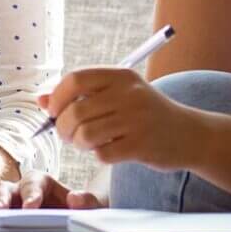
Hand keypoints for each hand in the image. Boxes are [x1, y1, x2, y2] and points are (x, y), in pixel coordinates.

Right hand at [0, 173, 104, 210]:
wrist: (73, 219)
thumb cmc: (81, 211)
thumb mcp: (93, 206)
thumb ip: (88, 202)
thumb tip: (76, 200)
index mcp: (42, 183)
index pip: (34, 182)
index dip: (32, 193)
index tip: (31, 206)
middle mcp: (20, 190)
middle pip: (5, 188)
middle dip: (2, 199)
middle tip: (0, 211)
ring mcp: (6, 203)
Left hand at [41, 67, 197, 167]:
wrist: (189, 134)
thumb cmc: (145, 114)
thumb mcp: (118, 95)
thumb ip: (80, 95)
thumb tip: (41, 100)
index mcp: (121, 76)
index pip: (76, 80)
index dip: (57, 97)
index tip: (52, 111)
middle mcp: (129, 94)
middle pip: (76, 110)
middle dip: (63, 127)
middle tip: (67, 134)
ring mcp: (137, 120)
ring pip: (86, 134)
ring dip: (79, 143)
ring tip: (86, 143)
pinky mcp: (141, 145)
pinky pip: (103, 154)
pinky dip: (99, 155)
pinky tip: (109, 150)